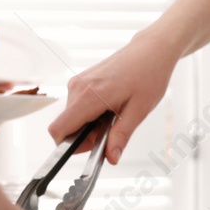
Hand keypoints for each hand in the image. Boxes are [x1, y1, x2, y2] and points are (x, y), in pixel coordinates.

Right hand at [49, 33, 176, 162]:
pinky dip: (91, 114)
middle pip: (66, 126)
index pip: (58, 130)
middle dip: (86, 137)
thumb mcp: (138, 111)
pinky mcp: (81, 81)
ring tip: (117, 115)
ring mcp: (77, 83)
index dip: (69, 146)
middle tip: (114, 132)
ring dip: (91, 125)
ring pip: (73, 117)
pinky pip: (78, 106)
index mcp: (88, 97)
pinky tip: (112, 107)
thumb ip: (121, 136)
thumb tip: (110, 159)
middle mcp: (77, 88)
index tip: (91, 149)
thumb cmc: (148, 76)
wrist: (151, 50)